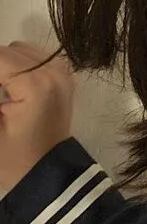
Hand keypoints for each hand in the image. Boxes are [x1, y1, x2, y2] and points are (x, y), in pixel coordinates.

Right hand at [0, 41, 75, 193]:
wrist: (47, 173)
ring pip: (19, 50)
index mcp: (36, 83)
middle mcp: (54, 70)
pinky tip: (10, 88)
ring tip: (2, 93)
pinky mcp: (64, 74)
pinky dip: (17, 67)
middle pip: (7, 51)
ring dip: (3, 65)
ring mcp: (62, 70)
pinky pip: (33, 57)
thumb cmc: (14, 158)